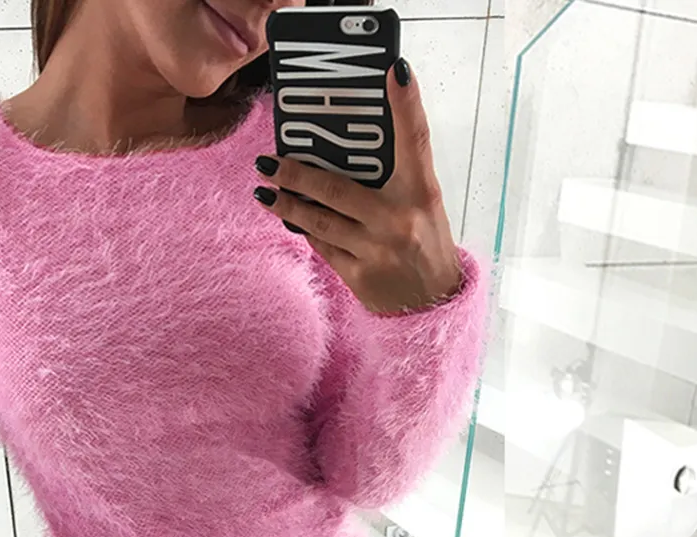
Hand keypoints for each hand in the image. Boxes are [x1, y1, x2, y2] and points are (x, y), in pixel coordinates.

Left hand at [253, 58, 460, 314]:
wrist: (432, 306)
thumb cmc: (427, 247)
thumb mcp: (425, 206)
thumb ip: (398, 178)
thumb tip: (349, 150)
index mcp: (422, 194)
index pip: (415, 139)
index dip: (406, 103)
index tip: (392, 70)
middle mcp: (398, 220)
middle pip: (336, 187)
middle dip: (296, 173)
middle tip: (269, 160)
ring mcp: (376, 250)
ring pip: (319, 219)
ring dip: (287, 203)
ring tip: (264, 190)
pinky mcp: (359, 276)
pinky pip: (322, 246)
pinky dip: (305, 229)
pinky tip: (288, 216)